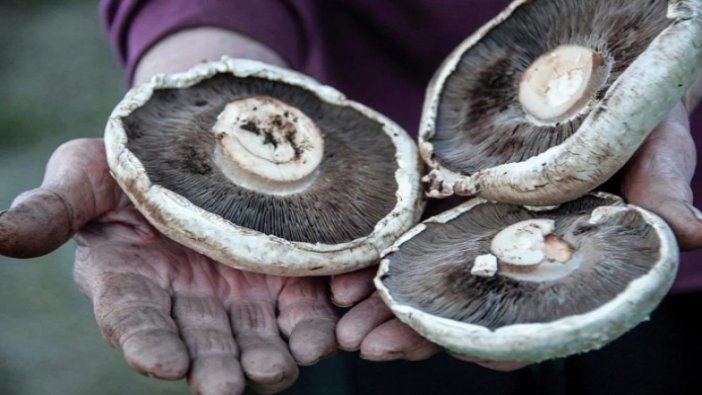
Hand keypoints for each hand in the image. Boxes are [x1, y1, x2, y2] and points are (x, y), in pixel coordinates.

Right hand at [0, 139, 337, 394]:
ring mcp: (238, 294)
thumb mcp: (84, 176)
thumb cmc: (130, 164)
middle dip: (214, 368)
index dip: (145, 343)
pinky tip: (326, 333)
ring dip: (269, 358)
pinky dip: (312, 324)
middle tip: (226, 388)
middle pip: (201, 344)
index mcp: (131, 284)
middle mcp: (186, 302)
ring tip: (279, 369)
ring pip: (255, 338)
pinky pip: (301, 309)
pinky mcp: (283, 278)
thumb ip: (51, 210)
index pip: (133, 322)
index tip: (159, 362)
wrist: (198, 147)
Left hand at [331, 101, 701, 369]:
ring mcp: (476, 226)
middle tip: (366, 347)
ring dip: (386, 303)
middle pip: (467, 302)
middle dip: (418, 329)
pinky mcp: (446, 197)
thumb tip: (691, 233)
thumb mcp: (654, 139)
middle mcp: (516, 250)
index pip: (534, 312)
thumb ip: (663, 184)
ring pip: (428, 275)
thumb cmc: (630, 111)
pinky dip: (376, 255)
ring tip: (342, 325)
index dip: (504, 337)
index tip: (471, 357)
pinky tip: (342, 277)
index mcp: (567, 255)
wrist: (588, 74)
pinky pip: (407, 231)